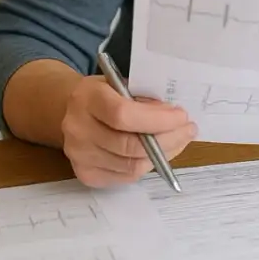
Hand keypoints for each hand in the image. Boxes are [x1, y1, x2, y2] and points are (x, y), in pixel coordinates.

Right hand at [60, 75, 196, 187]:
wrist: (70, 110)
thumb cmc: (105, 93)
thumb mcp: (122, 82)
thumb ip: (144, 98)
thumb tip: (175, 118)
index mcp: (86, 98)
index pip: (123, 115)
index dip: (157, 120)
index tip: (182, 117)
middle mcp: (78, 129)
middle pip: (129, 145)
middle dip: (167, 139)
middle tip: (188, 130)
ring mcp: (79, 155)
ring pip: (131, 165)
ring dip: (162, 155)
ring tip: (179, 140)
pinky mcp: (86, 174)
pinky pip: (125, 176)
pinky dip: (148, 165)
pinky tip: (160, 152)